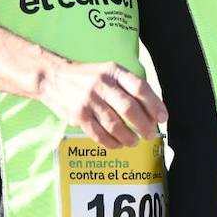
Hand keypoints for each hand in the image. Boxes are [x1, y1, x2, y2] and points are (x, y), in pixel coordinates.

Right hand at [39, 59, 168, 148]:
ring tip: (134, 141)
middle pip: (129, 108)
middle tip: (150, 134)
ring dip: (128, 137)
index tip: (162, 117)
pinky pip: (99, 134)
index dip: (154, 104)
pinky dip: (111, 143)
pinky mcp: (78, 115)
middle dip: (144, 125)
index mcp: (114, 71)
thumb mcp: (108, 71)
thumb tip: (151, 109)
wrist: (53, 77)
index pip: (139, 88)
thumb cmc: (87, 77)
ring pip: (115, 125)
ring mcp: (89, 100)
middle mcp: (102, 84)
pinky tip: (118, 144)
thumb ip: (127, 86)